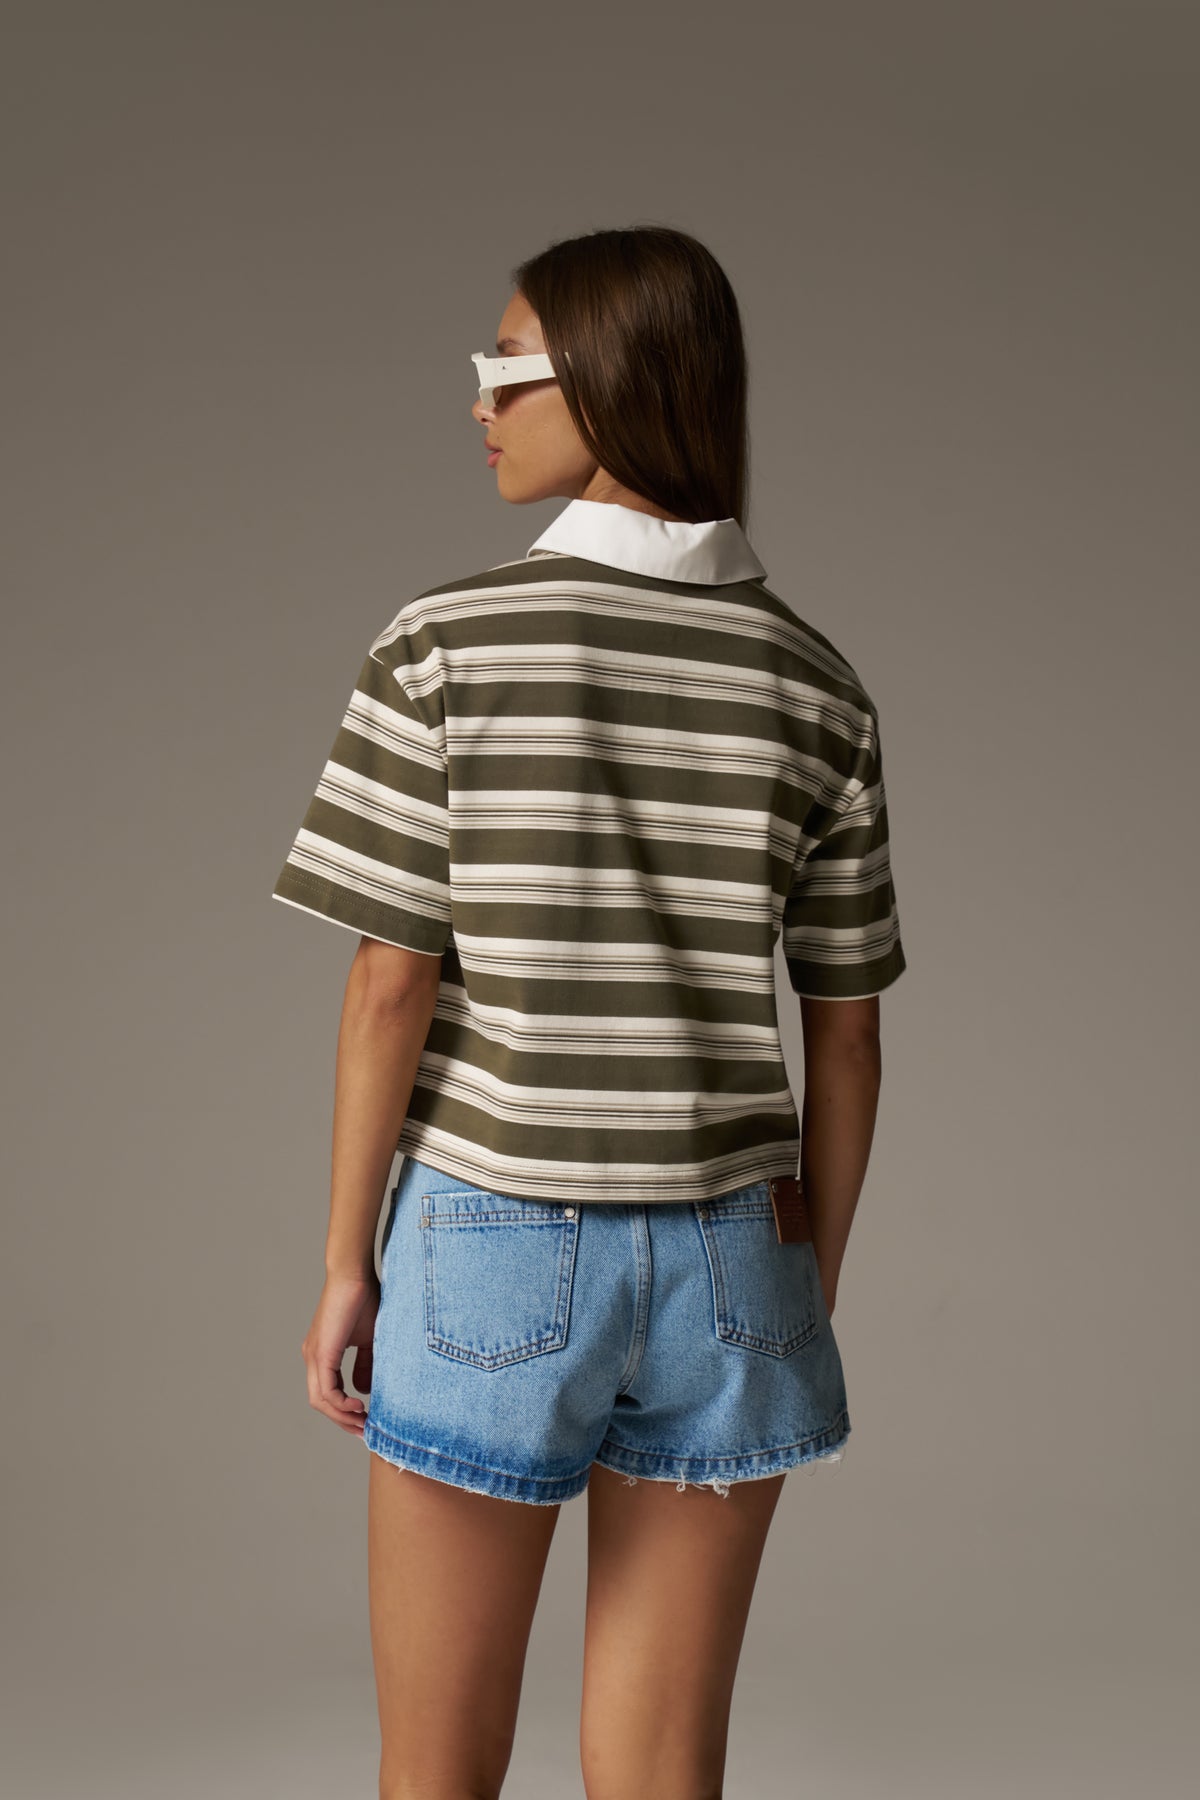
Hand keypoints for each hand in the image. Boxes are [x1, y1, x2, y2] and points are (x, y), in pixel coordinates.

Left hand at [301, 1271, 379, 1435]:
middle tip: (365, 1432)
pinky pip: (326, 1390)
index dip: (344, 1411)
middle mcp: (312, 1358)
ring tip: (364, 1423)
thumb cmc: (364, 1299)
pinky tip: (359, 1406)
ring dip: (342, 1417)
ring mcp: (314, 1356)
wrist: (354, 1274)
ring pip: (321, 1401)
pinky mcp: (321, 1353)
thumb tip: (364, 1391)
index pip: (327, 1393)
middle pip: (321, 1403)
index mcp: (321, 1354)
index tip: (365, 1422)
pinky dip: (341, 1403)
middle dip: (343, 1421)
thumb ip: (364, 1364)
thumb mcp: (369, 1339)